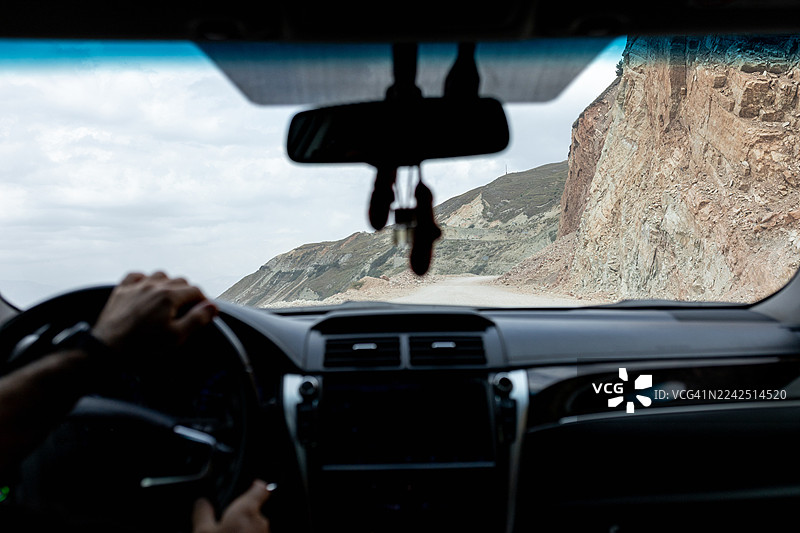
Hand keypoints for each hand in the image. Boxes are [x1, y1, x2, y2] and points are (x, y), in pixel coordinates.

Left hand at [92, 272, 217, 351]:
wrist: (107, 350)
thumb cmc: (142, 347)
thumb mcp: (176, 337)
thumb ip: (197, 319)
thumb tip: (212, 306)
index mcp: (169, 297)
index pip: (195, 291)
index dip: (204, 301)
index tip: (206, 311)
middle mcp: (153, 286)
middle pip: (179, 281)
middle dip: (188, 293)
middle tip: (190, 308)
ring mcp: (135, 287)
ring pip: (160, 275)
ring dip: (169, 284)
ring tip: (170, 298)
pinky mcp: (121, 291)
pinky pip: (136, 276)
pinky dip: (145, 280)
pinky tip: (147, 289)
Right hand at [193, 480, 272, 532]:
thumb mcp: (203, 532)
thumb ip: (203, 513)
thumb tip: (201, 502)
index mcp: (247, 510)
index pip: (260, 488)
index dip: (256, 484)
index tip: (253, 483)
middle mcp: (262, 522)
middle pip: (253, 512)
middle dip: (240, 517)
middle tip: (223, 524)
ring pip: (255, 527)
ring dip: (244, 530)